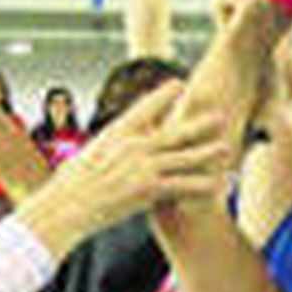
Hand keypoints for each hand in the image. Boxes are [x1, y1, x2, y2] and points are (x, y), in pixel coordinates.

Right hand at [60, 79, 232, 225]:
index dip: (162, 96)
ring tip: (226, 148)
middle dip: (198, 123)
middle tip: (219, 116)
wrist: (65, 207)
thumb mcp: (85, 157)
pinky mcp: (148, 188)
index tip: (178, 84)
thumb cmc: (68, 187)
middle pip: (173, 131)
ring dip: (207, 153)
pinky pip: (182, 185)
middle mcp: (133, 145)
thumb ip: (104, 150)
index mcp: (116, 134)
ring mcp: (143, 166)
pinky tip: (216, 185)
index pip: (143, 108)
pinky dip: (201, 185)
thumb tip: (106, 149)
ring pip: (184, 157)